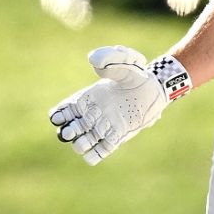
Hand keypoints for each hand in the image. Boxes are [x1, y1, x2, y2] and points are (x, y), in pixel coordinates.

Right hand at [48, 46, 168, 164]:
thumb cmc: (137, 72)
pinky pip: (100, 152)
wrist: (155, 87)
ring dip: (80, 145)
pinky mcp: (117, 137)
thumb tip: (92, 60)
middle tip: (73, 129)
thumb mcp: (125, 60)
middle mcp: (92, 114)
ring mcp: (103, 127)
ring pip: (82, 143)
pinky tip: (94, 153)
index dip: (59, 116)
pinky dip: (94, 155)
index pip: (63, 111)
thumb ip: (109, 57)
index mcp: (87, 98)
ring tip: (85, 141)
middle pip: (70, 129)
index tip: (62, 116)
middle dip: (68, 132)